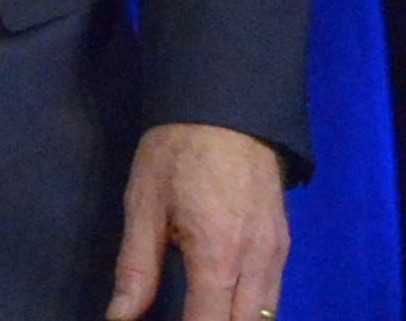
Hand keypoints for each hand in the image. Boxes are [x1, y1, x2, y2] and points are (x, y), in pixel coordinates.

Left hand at [107, 123, 288, 320]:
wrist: (226, 106)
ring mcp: (278, 257)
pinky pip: (272, 298)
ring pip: (264, 319)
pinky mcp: (285, 246)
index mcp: (219, 257)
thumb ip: (136, 268)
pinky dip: (250, 312)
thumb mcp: (144, 204)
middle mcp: (258, 266)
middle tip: (182, 317)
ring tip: (199, 312)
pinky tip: (223, 304)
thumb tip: (119, 318)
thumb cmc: (177, 151)